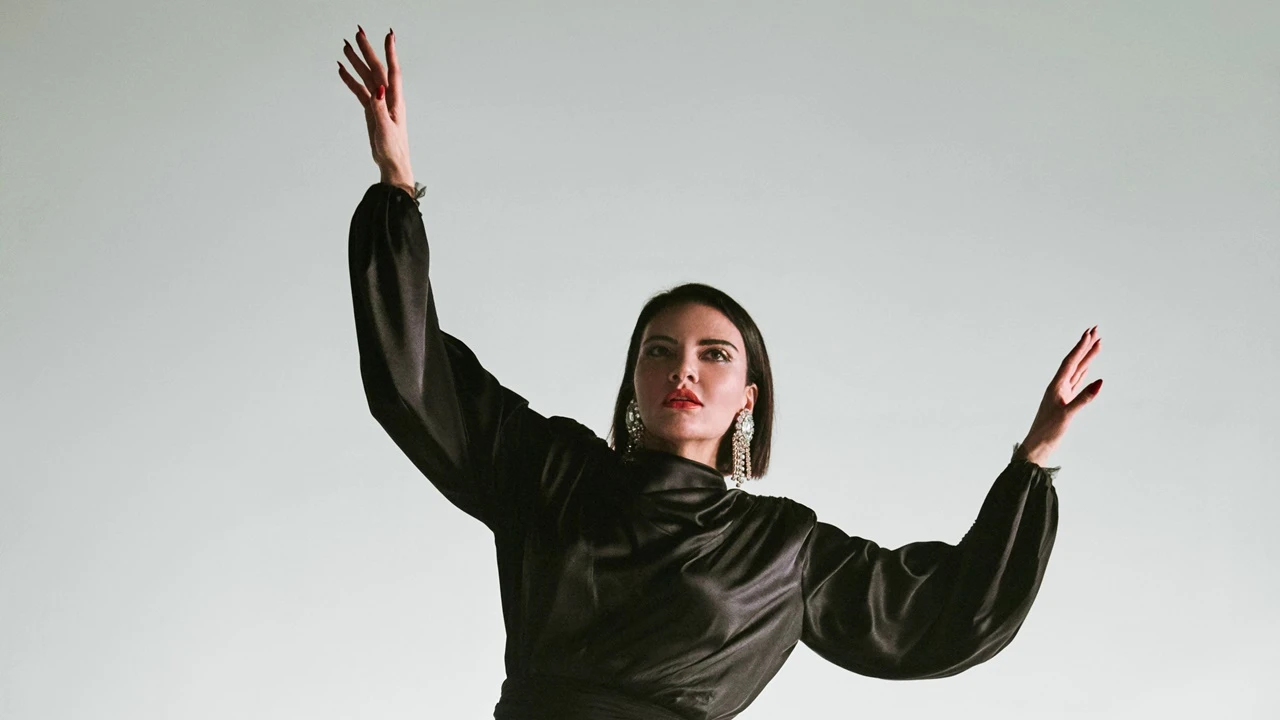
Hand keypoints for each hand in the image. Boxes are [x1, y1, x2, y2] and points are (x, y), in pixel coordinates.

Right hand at [338, 26, 414, 192]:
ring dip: (356, 62)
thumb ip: (380, 108)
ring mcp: (378, 102)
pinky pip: (360, 91)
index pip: (392, 71)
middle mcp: (387, 98)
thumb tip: (377, 89)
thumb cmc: (393, 149)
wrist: (393, 163)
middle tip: (357, 33)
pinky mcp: (371, 110)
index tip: (388, 35)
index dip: (390, 53)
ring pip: (366, 77)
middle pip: (376, 69)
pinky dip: (351, 79)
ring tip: (345, 46)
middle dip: (367, 50)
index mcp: (394, 101)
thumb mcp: (386, 129)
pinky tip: (342, 69)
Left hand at [1019, 326, 1102, 465]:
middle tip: (1096, 329)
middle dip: (1085, 345)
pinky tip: (1088, 368)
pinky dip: (1084, 373)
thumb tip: (1100, 382)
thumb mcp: (1067, 415)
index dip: (1080, 346)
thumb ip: (1084, 398)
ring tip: (1098, 343)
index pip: (1071, 361)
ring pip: (1078, 370)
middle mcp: (1058, 386)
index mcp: (1056, 386)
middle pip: (1074, 361)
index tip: (1090, 332)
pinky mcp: (1065, 401)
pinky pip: (1077, 382)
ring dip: (1087, 357)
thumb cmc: (1049, 432)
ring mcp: (1062, 393)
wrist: (1037, 446)